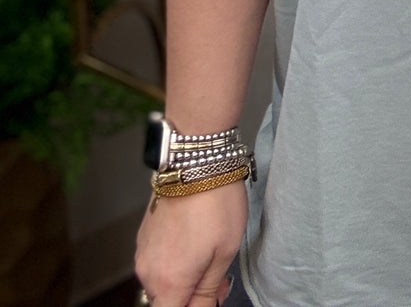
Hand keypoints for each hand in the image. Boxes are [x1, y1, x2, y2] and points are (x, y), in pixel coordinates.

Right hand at [135, 181, 247, 306]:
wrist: (195, 161)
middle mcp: (148, 272)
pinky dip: (175, 263)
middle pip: (167, 302)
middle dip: (193, 297)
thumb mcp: (225, 253)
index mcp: (168, 283)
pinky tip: (195, 244)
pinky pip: (158, 263)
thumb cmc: (215, 204)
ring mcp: (143, 253)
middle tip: (219, 280)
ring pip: (163, 283)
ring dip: (185, 280)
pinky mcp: (144, 237)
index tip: (212, 298)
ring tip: (210, 257)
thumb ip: (208, 291)